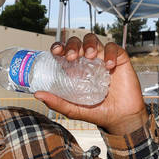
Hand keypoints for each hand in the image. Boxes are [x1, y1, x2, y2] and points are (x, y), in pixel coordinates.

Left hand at [33, 33, 147, 137]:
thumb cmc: (98, 112)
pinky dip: (110, 53)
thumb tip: (37, 94)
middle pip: (77, 42)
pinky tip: (109, 65)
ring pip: (93, 40)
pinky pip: (113, 48)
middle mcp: (88, 61)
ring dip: (89, 44)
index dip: (59, 47)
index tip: (56, 51)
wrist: (121, 118)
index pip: (64, 51)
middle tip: (71, 56)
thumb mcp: (74, 109)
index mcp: (76, 69)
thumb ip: (57, 102)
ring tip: (89, 56)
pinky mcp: (119, 60)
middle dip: (72, 45)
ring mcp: (103, 59)